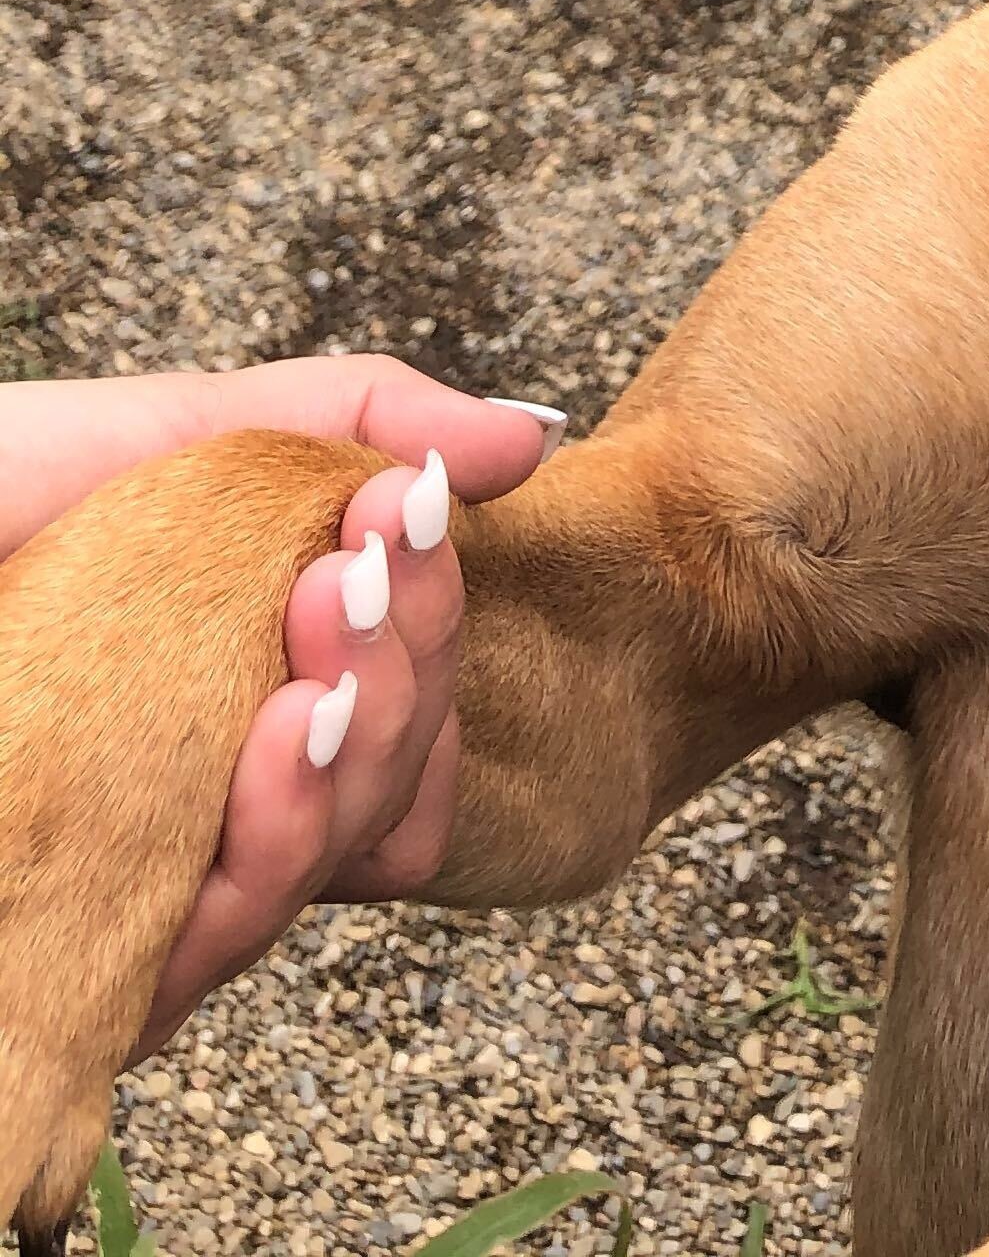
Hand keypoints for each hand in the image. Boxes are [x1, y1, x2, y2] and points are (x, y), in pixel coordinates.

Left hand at [0, 359, 560, 1046]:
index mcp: (234, 697)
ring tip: (328, 626)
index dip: (433, 630)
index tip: (415, 516)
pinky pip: (212, 948)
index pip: (393, 708)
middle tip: (368, 561)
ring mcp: (130, 888)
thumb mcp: (175, 429)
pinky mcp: (67, 962)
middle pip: (384, 791)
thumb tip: (526, 438)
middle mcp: (197, 808)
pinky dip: (276, 843)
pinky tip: (277, 740)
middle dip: (411, 668)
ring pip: (318, 872)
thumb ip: (349, 420)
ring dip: (362, 742)